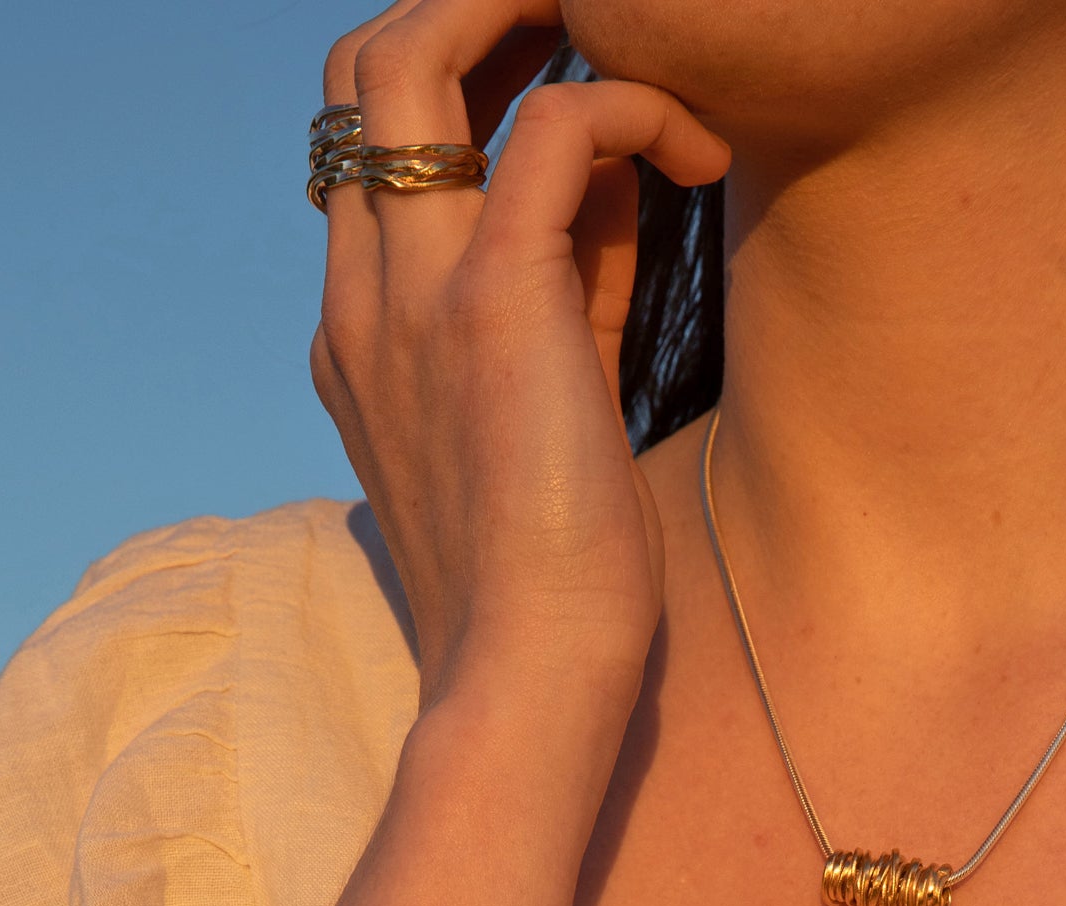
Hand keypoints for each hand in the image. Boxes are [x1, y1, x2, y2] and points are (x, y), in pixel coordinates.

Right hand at [313, 1, 729, 720]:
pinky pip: (558, 130)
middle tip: (577, 40)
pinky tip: (705, 152)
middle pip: (361, 73)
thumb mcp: (544, 420)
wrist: (528, 679)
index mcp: (362, 334)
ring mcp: (412, 297)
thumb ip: (564, 305)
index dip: (463, 97)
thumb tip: (615, 198)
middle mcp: (363, 298)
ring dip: (525, 17)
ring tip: (637, 53)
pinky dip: (635, 109)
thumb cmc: (550, 583)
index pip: (377, 154)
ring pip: (411, 57)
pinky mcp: (495, 308)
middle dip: (467, 18)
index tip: (562, 113)